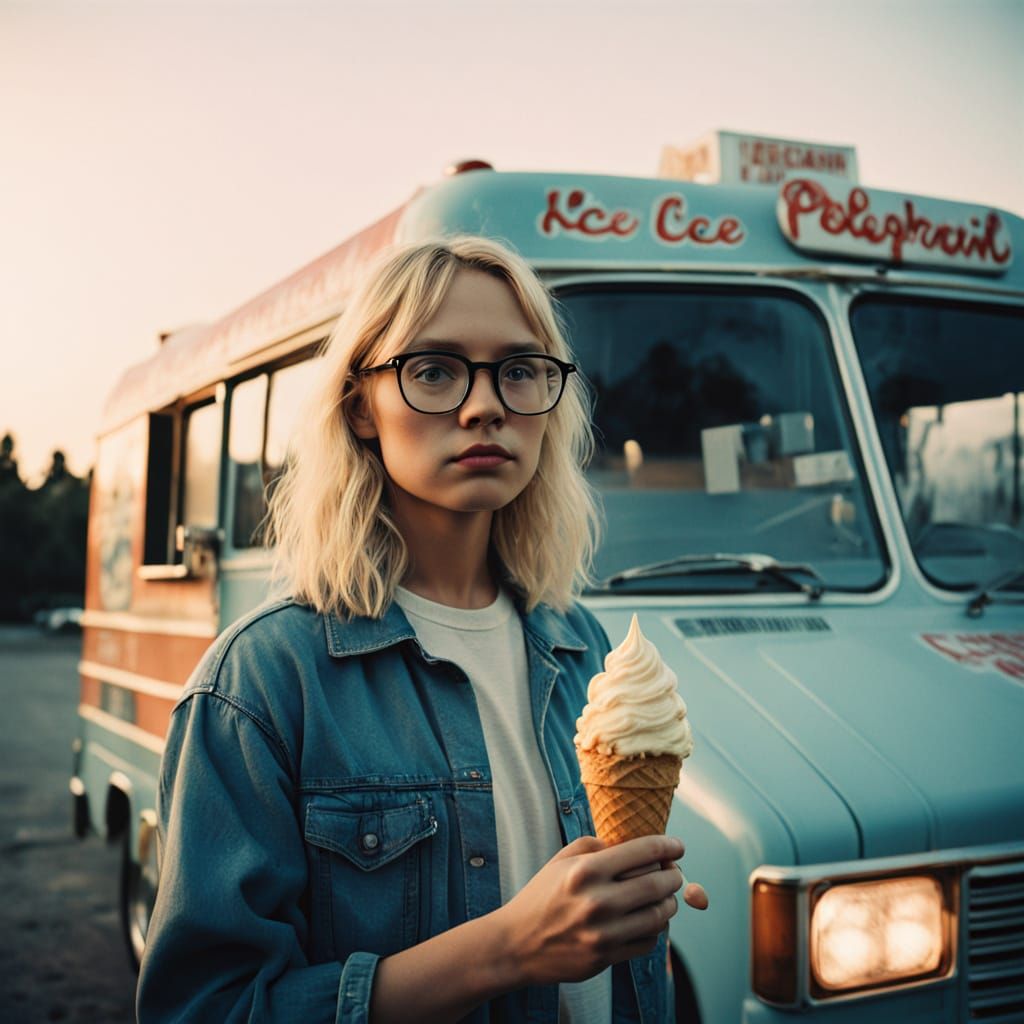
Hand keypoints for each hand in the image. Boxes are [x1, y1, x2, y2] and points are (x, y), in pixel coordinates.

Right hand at [495, 834, 695, 985]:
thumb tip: (632, 845)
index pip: (642, 852)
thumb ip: (594, 846)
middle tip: (673, 871)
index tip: (677, 846)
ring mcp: (602, 933)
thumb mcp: (561, 860)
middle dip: (673, 875)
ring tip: (664, 896)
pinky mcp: (605, 958)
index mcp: (585, 871)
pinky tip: (647, 919)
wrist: (516, 943)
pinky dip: (655, 929)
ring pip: (658, 916)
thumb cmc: (541, 896)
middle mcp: (596, 901)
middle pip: (657, 884)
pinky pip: (647, 942)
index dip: (667, 846)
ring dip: (669, 903)